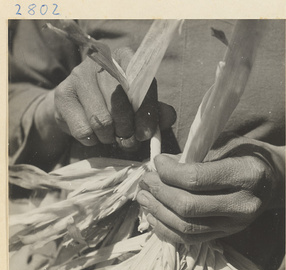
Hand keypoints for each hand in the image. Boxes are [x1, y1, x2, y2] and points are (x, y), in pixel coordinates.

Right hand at [53, 48, 175, 149]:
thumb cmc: (114, 105)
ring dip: (110, 137)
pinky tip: (94, 135)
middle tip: (128, 140)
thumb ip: (154, 110)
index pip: (141, 84)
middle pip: (119, 105)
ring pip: (101, 121)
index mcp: (125, 59)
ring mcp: (78, 76)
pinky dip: (93, 140)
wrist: (77, 106)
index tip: (145, 134)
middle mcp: (101, 63)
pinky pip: (83, 130)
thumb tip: (170, 117)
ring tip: (111, 135)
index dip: (146, 112)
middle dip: (127, 131)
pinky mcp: (63, 95)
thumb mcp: (137, 106)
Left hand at [137, 133, 284, 244]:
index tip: (157, 162)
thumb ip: (193, 154)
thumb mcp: (223, 143)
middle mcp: (241, 205)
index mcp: (245, 175)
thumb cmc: (245, 154)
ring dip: (157, 212)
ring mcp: (233, 225)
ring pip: (185, 227)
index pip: (195, 178)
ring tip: (142, 197)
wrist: (271, 178)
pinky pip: (189, 239)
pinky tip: (152, 215)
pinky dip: (165, 229)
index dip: (168, 171)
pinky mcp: (224, 235)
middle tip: (145, 180)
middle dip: (158, 192)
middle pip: (187, 205)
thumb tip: (161, 166)